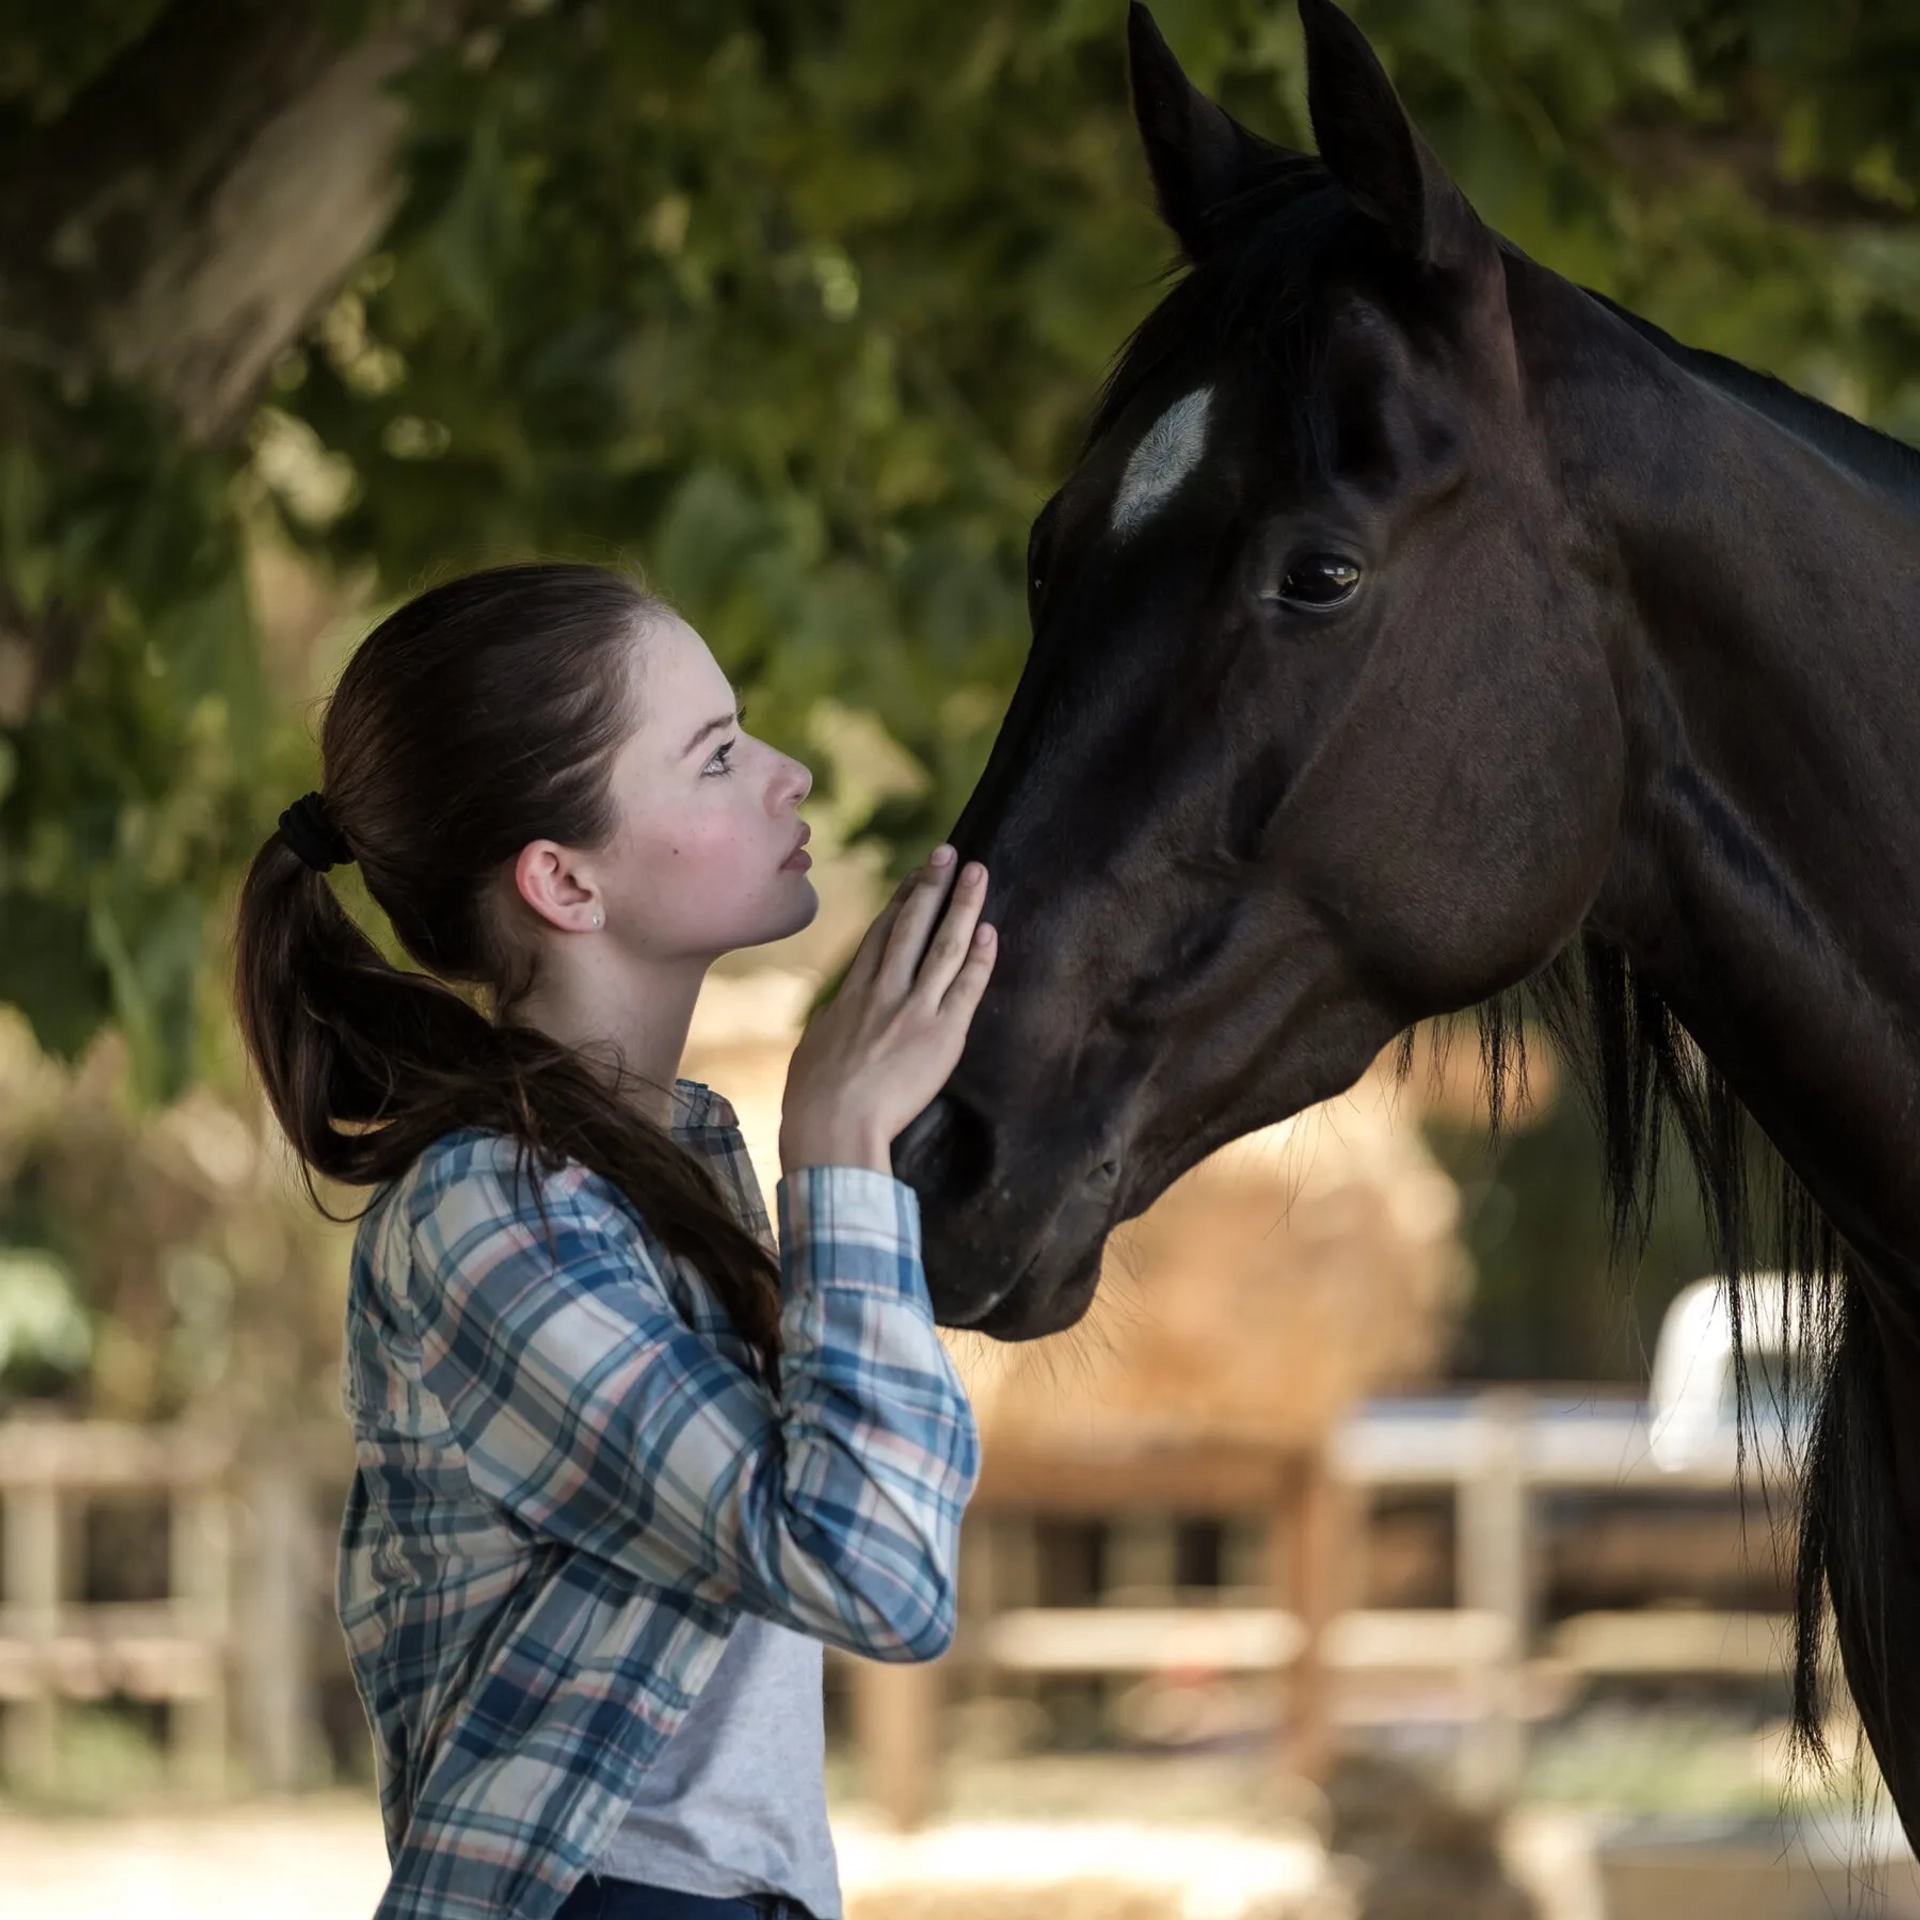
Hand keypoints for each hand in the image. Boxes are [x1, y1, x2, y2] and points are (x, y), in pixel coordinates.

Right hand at [779, 845, 997, 1174]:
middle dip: (929, 885)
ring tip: (977, 872)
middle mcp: (883, 992)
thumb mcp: (815, 1047)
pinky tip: (989, 931)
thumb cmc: (813, 1100)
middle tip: (947, 853)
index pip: (881, 935)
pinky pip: (965, 987)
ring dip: (961, 904)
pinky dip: (979, 957)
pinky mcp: (941, 1034)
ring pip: (942, 945)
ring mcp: (913, 1009)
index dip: (900, 902)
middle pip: (911, 926)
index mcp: (852, 994)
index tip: (914, 878)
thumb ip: (835, 1022)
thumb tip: (841, 1016)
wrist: (832, 1127)